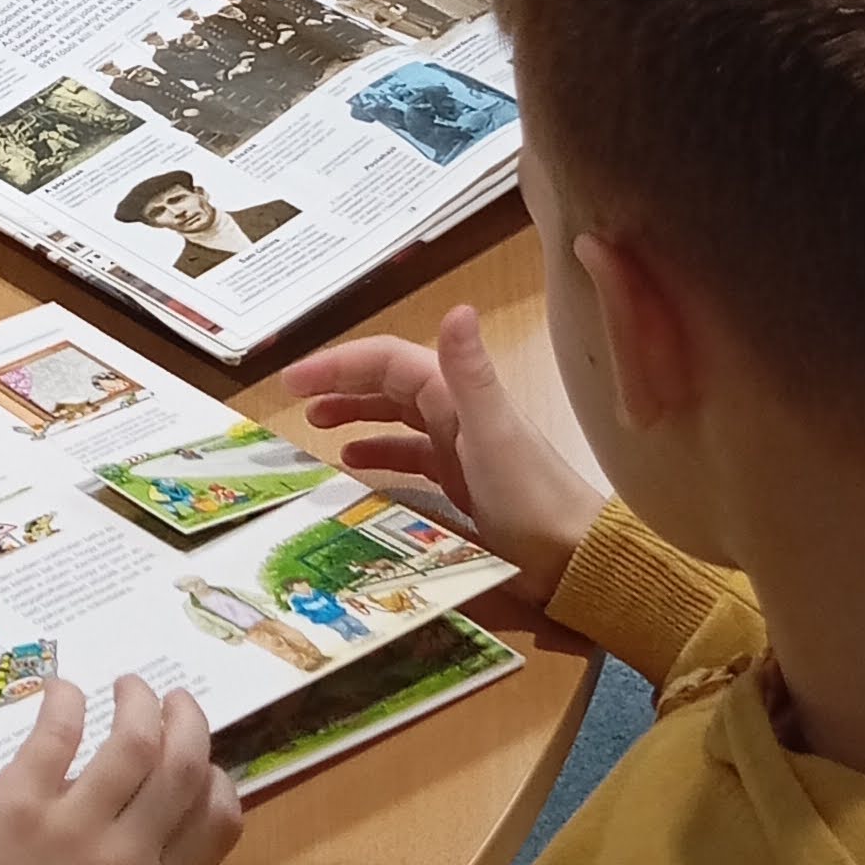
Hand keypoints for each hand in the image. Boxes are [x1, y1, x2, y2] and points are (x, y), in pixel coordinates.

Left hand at [0, 674, 240, 864]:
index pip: (217, 823)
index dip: (217, 783)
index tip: (203, 765)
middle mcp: (129, 856)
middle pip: (183, 768)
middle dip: (188, 724)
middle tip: (176, 702)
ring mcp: (75, 824)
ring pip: (134, 741)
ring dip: (139, 703)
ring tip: (130, 686)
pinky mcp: (18, 801)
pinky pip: (56, 735)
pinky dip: (66, 703)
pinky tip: (64, 689)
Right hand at [288, 304, 602, 602]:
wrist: (572, 556)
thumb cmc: (530, 496)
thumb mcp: (493, 433)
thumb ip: (470, 373)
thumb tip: (457, 308)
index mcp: (456, 394)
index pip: (387, 361)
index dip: (339, 364)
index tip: (293, 380)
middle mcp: (455, 411)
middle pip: (388, 383)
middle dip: (340, 384)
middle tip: (293, 400)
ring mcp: (457, 445)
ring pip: (395, 416)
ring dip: (356, 412)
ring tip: (314, 423)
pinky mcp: (459, 480)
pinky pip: (408, 456)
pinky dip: (379, 453)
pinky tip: (355, 463)